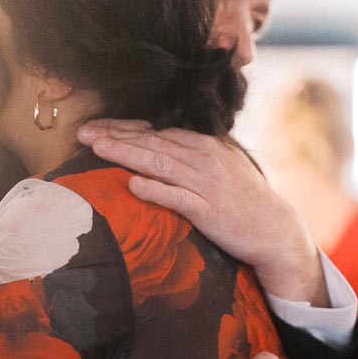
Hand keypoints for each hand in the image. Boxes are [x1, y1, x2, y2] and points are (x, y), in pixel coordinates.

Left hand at [78, 119, 326, 304]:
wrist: (275, 230)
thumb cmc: (243, 201)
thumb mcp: (220, 168)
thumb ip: (191, 157)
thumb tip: (159, 151)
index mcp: (204, 146)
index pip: (156, 132)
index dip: (123, 129)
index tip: (95, 128)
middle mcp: (204, 158)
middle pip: (152, 143)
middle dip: (115, 136)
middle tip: (83, 133)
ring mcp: (206, 184)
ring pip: (160, 164)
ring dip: (127, 155)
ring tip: (98, 149)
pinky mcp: (209, 210)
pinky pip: (178, 198)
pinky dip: (156, 190)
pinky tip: (134, 185)